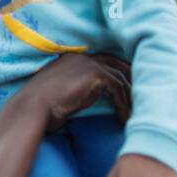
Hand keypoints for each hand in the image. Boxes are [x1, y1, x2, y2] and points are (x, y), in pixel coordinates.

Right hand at [9, 53, 131, 131]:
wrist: (33, 108)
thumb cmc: (41, 107)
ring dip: (130, 97)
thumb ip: (79, 88)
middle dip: (131, 78)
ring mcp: (89, 63)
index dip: (118, 72)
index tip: (129, 85)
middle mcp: (83, 57)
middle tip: (142, 94)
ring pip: (120, 77)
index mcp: (73, 59)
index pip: (104, 60)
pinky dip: (123, 104)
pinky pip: (118, 88)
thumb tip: (95, 98)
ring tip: (134, 113)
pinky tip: (122, 119)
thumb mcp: (62, 93)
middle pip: (117, 63)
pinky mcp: (95, 74)